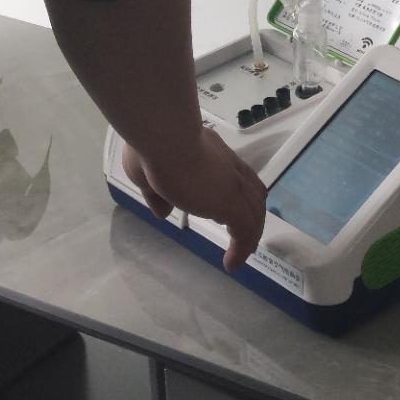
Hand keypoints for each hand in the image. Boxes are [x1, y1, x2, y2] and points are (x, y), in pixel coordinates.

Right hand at [124, 129, 268, 270]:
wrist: (164, 136)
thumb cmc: (152, 148)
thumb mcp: (145, 173)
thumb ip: (156, 193)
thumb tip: (164, 211)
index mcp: (211, 154)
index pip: (233, 173)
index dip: (234, 192)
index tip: (225, 211)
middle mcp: (228, 166)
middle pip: (253, 191)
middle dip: (252, 212)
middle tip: (244, 233)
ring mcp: (233, 185)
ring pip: (254, 211)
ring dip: (250, 233)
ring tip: (242, 253)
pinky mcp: (231, 203)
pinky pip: (244, 232)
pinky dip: (241, 249)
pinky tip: (231, 264)